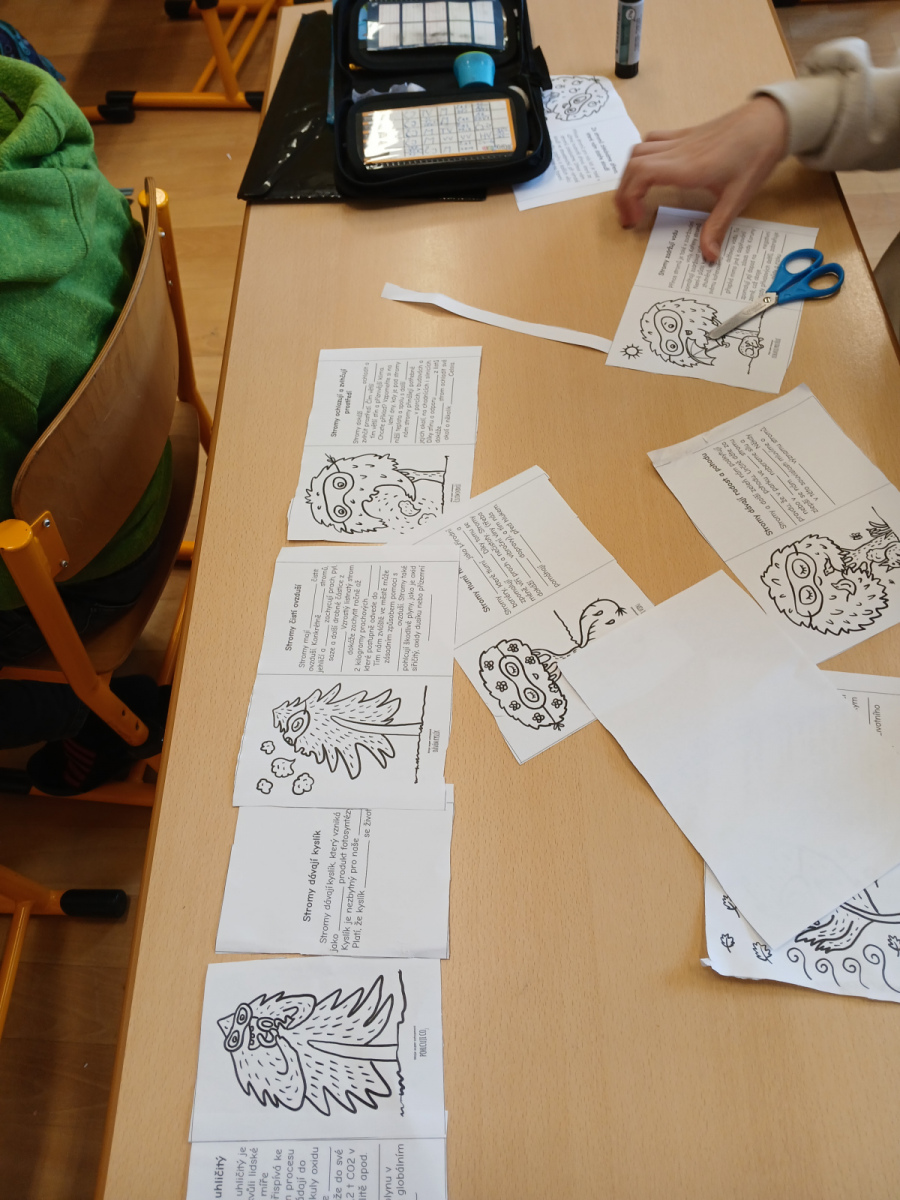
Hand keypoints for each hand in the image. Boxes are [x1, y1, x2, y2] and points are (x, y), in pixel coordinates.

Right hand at [615, 96, 788, 261]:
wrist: (771, 120)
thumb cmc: (755, 155)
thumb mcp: (738, 197)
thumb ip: (718, 227)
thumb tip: (709, 256)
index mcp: (686, 167)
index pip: (639, 175)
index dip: (628, 199)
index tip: (635, 221)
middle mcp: (677, 151)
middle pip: (632, 164)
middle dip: (622, 193)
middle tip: (630, 217)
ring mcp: (679, 140)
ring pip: (638, 150)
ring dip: (630, 175)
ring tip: (636, 198)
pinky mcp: (685, 135)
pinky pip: (652, 142)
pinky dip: (642, 158)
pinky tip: (652, 174)